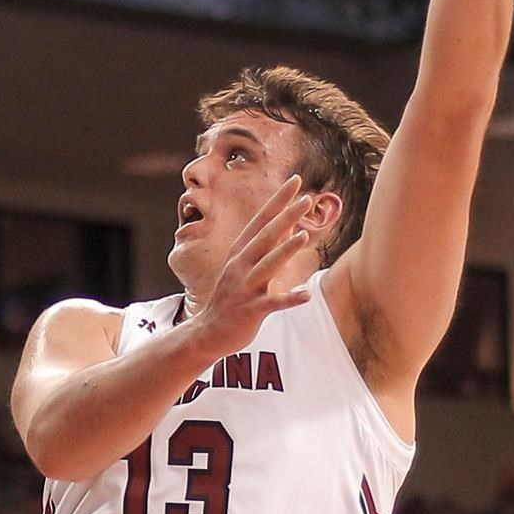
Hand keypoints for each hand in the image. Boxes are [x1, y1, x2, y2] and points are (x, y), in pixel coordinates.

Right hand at [187, 175, 317, 355]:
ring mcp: (244, 288)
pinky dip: (288, 298)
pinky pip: (272, 303)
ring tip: (304, 235)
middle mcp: (240, 266)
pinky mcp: (249, 310)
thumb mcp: (245, 269)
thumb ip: (267, 249)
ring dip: (285, 250)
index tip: (295, 181)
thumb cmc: (232, 299)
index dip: (278, 200)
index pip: (261, 220)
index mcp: (240, 253)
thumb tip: (290, 228)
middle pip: (265, 237)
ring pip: (267, 266)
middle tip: (306, 198)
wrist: (207, 332)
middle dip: (285, 216)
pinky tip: (306, 293)